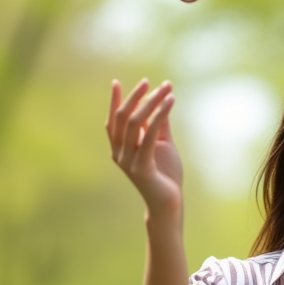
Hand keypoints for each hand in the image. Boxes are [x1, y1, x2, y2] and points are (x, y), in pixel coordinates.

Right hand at [106, 79, 182, 215]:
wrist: (169, 202)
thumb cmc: (166, 174)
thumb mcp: (162, 143)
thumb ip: (159, 124)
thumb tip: (159, 100)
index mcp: (120, 148)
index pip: (113, 120)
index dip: (113, 101)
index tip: (116, 82)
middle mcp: (119, 153)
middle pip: (123, 118)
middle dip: (136, 97)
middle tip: (148, 82)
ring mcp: (128, 161)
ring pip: (135, 123)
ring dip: (151, 102)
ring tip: (165, 88)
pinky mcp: (140, 167)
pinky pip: (149, 135)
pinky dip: (161, 115)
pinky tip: (170, 102)